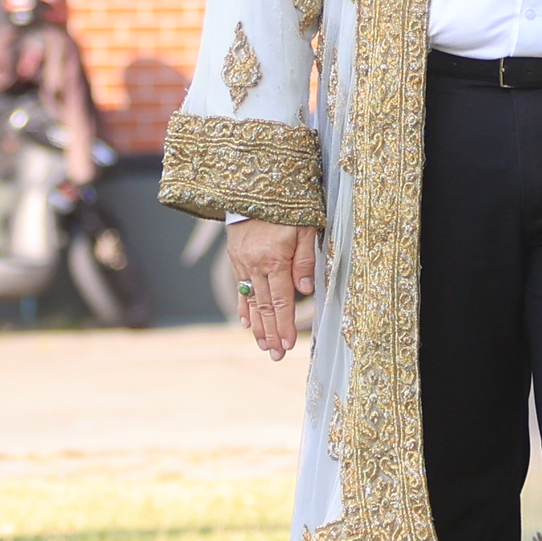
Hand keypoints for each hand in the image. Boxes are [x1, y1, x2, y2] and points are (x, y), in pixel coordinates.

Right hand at [227, 218, 316, 360]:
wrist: (253, 185)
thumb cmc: (287, 204)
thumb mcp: (304, 227)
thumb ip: (305, 260)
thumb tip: (305, 290)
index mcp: (275, 259)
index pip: (281, 301)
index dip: (284, 325)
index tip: (288, 344)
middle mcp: (256, 265)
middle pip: (265, 307)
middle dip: (271, 334)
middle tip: (276, 356)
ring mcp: (243, 262)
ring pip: (251, 301)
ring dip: (257, 327)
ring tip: (264, 346)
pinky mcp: (236, 257)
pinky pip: (240, 287)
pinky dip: (243, 307)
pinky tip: (245, 323)